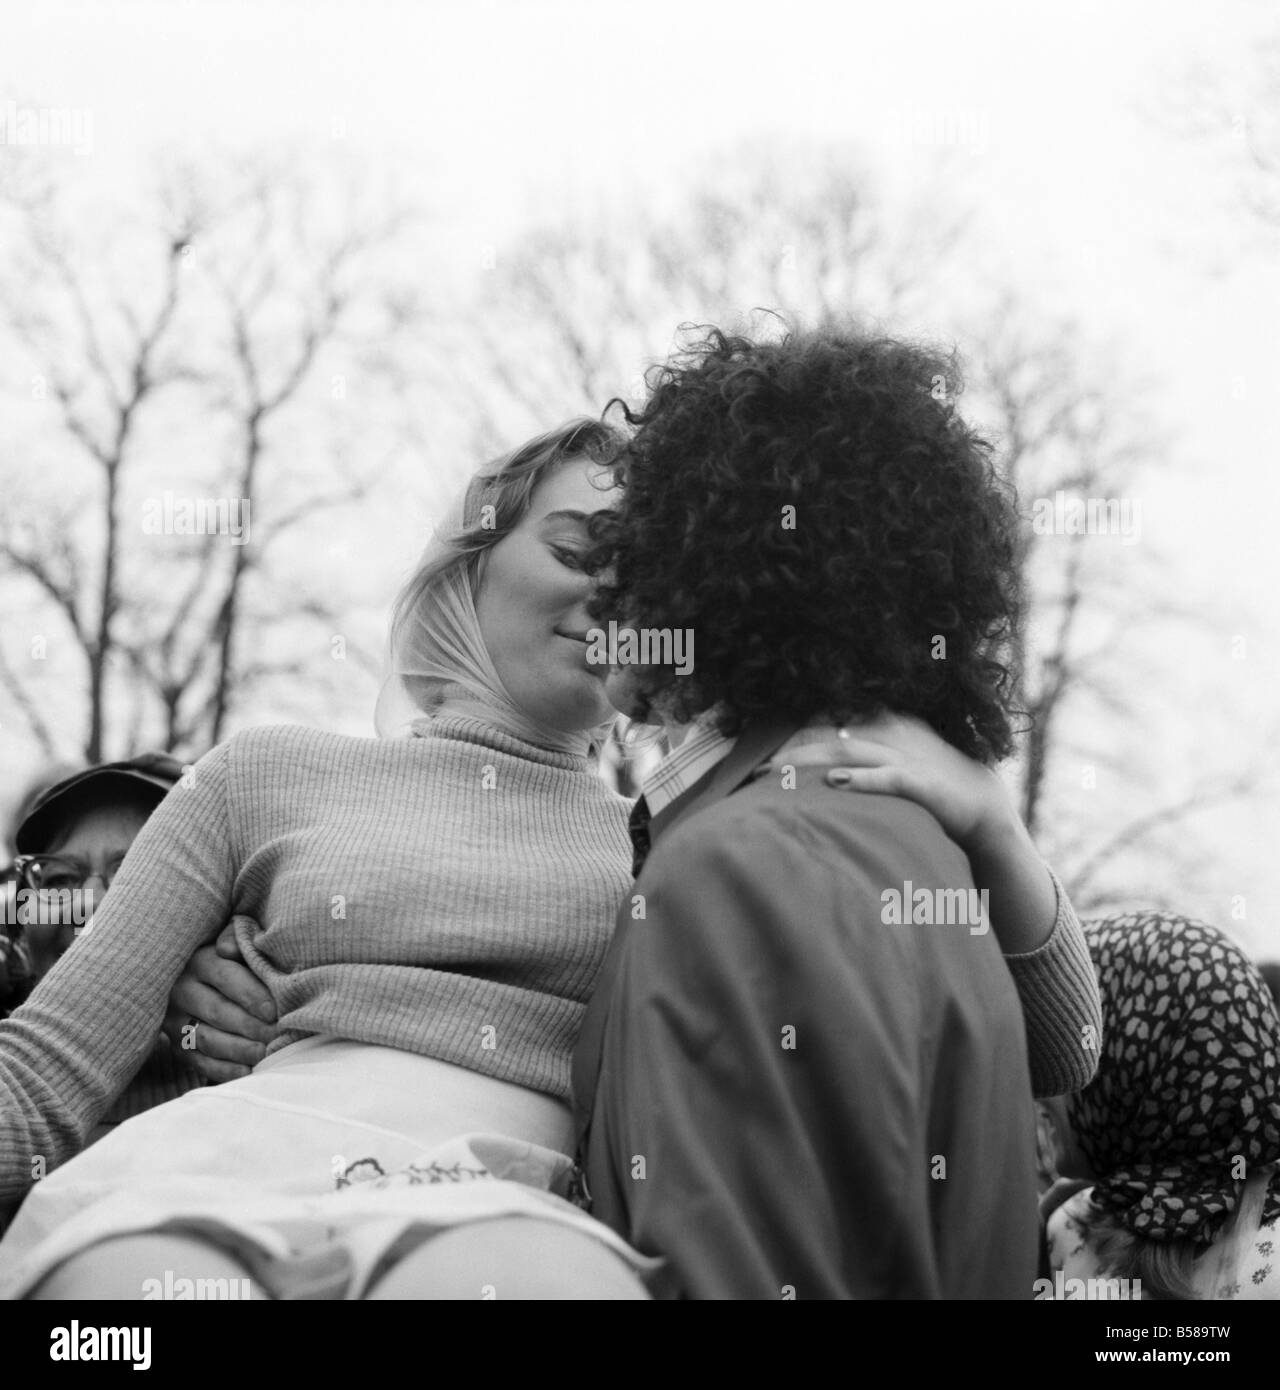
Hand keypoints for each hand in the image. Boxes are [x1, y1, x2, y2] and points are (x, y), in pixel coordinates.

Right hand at [162, 918, 277, 1083]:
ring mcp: (175, 1021)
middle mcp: (182, 991)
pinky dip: (224, 1070)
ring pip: (206, 1038)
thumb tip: (229, 948)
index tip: (274, 1010)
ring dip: (238, 1049)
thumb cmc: (233, 958)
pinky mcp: (176, 1045)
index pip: (225, 977)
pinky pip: (199, 1061)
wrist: (195, 977)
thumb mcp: (235, 941)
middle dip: (249, 1026)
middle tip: (276, 1036)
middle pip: (217, 1010)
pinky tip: (248, 1072)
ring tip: (265, 1054)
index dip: (251, 994)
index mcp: (199, 961)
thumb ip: (238, 939)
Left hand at [774, 711, 1015, 851]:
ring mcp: (905, 756)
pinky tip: (833, 782)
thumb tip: (827, 763)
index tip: (764, 746)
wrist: (983, 809)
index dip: (797, 731)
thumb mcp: (896, 761)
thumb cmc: (932, 786)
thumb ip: (865, 755)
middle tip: (759, 765)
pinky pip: (885, 777)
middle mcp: (890, 734)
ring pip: (848, 750)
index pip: (832, 720)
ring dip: (809, 759)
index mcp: (885, 725)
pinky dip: (859, 779)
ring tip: (778, 770)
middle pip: (830, 734)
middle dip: (792, 748)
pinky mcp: (920, 782)